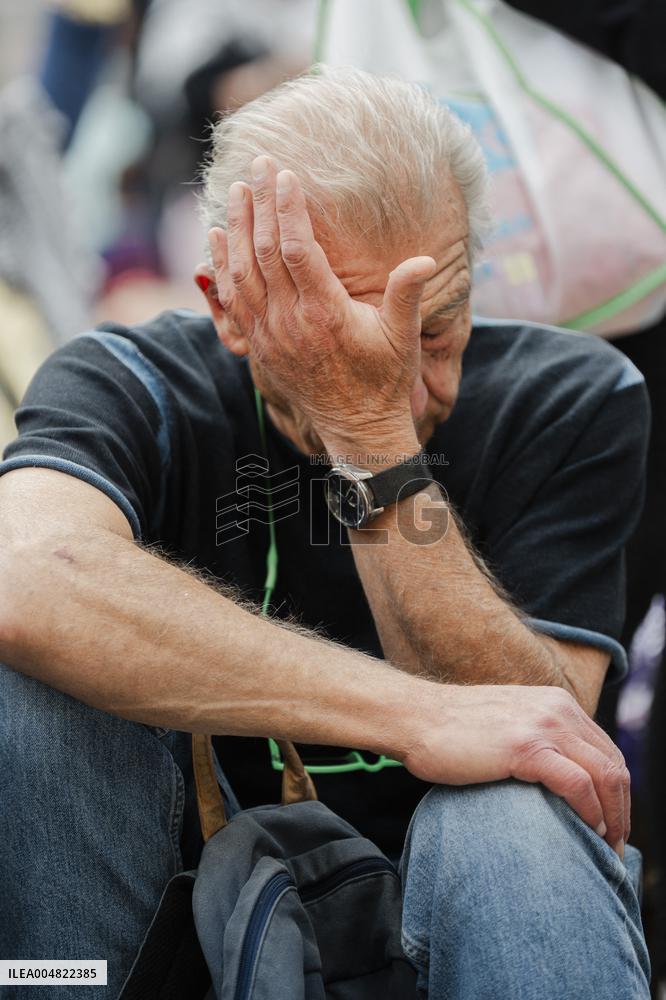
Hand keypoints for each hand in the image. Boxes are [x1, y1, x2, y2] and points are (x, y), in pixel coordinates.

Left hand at [208, 155, 434, 452]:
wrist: (356, 428)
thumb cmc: (383, 380)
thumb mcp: (402, 337)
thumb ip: (407, 295)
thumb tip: (425, 259)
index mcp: (325, 314)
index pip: (296, 250)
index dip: (288, 210)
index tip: (285, 176)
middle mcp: (291, 323)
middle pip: (264, 252)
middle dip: (259, 205)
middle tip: (257, 165)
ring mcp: (270, 335)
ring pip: (242, 273)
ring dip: (236, 229)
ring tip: (235, 192)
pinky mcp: (259, 346)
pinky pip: (232, 300)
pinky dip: (222, 267)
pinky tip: (217, 239)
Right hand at [404, 684, 630, 856]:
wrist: (415, 717)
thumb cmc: (451, 730)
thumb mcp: (507, 723)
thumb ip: (536, 738)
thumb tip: (555, 777)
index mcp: (556, 703)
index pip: (607, 751)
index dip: (617, 793)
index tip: (611, 824)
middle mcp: (558, 709)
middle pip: (614, 764)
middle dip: (622, 810)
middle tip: (616, 846)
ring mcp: (544, 725)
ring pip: (605, 775)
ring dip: (614, 817)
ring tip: (606, 847)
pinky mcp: (527, 747)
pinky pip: (578, 784)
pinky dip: (591, 812)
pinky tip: (588, 831)